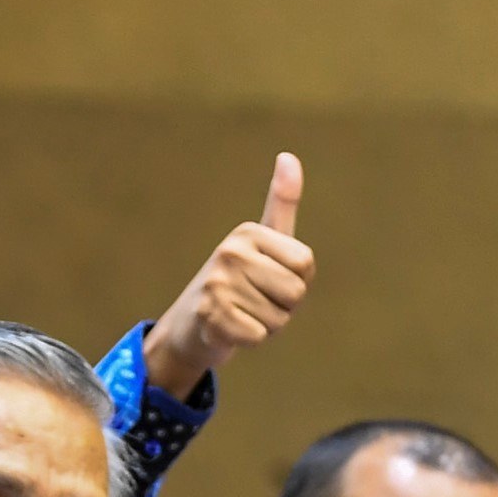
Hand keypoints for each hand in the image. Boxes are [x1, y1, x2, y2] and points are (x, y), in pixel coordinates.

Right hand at [140, 154, 314, 398]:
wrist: (192, 323)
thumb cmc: (239, 280)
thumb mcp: (263, 239)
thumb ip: (281, 202)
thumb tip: (289, 156)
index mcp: (248, 232)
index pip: (305, 265)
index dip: (296, 281)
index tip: (269, 279)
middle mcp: (230, 251)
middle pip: (295, 292)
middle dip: (283, 307)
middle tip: (255, 300)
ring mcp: (217, 283)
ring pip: (278, 319)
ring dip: (266, 325)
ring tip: (242, 313)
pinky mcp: (210, 315)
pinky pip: (258, 335)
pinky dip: (249, 340)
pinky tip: (231, 329)